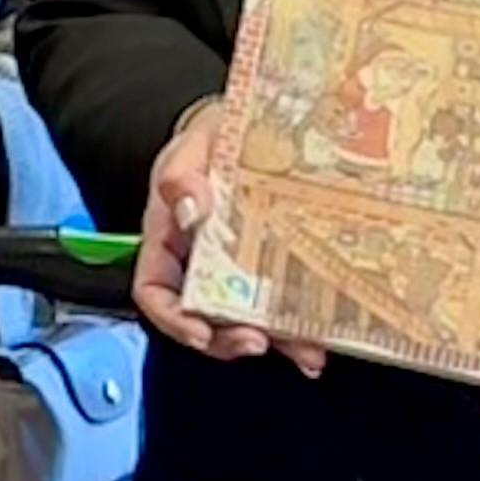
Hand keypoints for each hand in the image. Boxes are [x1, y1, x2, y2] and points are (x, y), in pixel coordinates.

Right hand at [130, 98, 315, 370]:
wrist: (249, 128)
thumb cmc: (211, 139)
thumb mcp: (191, 147)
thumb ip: (181, 175)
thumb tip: (192, 211)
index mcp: (168, 239)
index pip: (155, 290)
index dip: (172, 318)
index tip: (200, 332)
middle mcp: (200, 263)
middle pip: (203, 316)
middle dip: (227, 339)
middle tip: (258, 342)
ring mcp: (241, 268)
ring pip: (250, 317)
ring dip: (276, 341)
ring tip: (307, 352)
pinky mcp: (278, 266)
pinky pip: (286, 303)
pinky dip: (304, 326)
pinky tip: (324, 338)